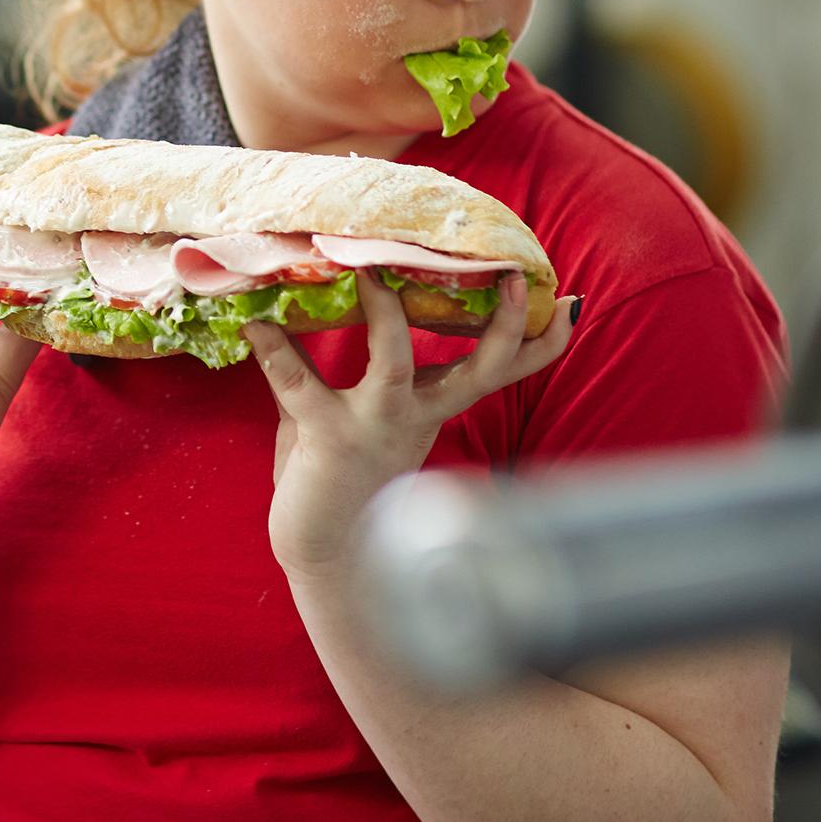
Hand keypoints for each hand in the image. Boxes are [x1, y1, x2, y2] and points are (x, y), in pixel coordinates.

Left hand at [241, 272, 577, 583]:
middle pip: (480, 368)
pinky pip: (298, 383)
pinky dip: (273, 350)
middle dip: (505, 326)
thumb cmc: (345, 471)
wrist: (326, 548)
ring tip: (371, 273)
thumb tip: (351, 291)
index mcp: (432, 405)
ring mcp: (376, 425)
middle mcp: (417, 414)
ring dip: (386, 317)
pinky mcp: (329, 437)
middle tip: (515, 277)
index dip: (538, 341)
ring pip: (395, 362)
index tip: (567, 303)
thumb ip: (368, 358)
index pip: (498, 368)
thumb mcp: (371, 408)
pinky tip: (253, 324)